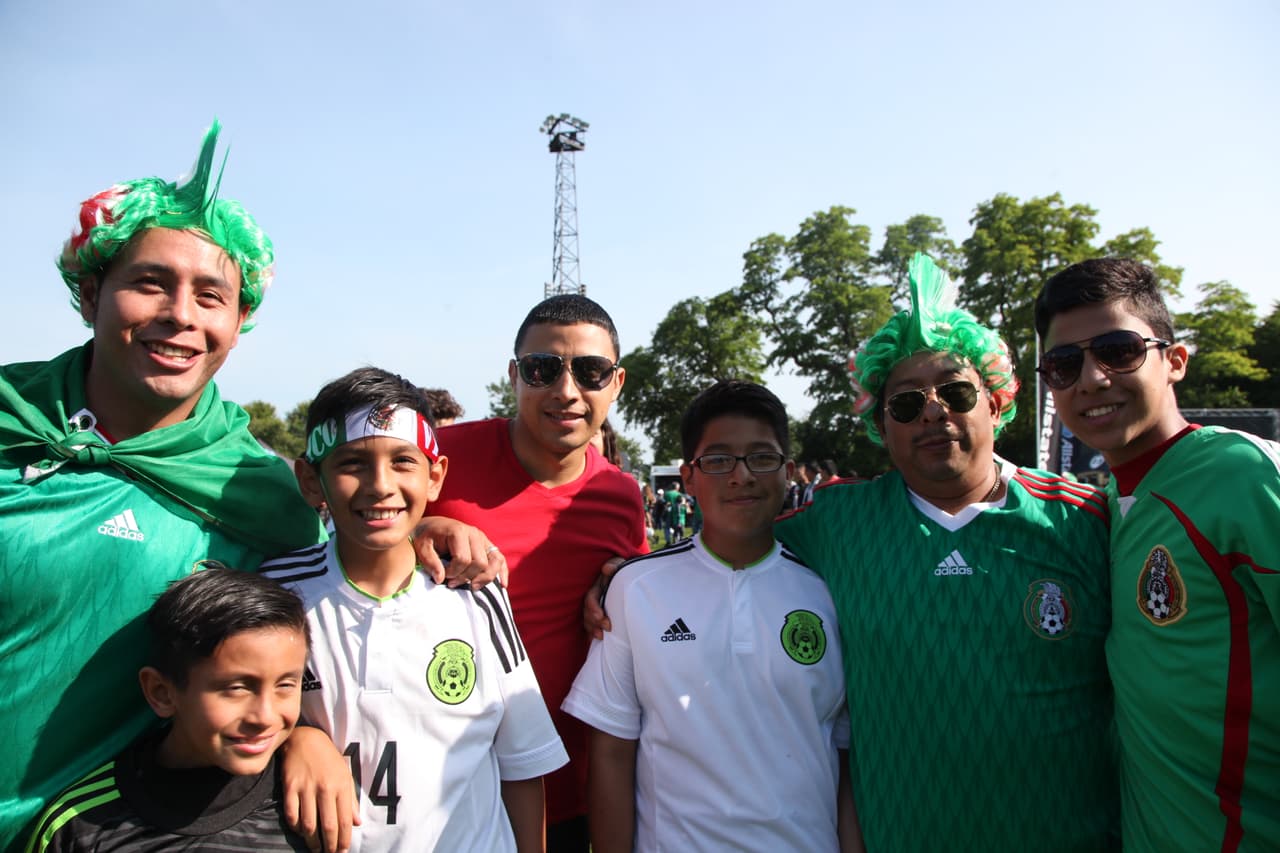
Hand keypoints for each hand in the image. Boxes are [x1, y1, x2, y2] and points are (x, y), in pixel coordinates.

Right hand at [280, 726, 358, 852]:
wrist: (305, 740)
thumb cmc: (328, 760)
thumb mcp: (345, 776)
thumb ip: (351, 800)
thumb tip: (357, 823)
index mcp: (341, 786)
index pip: (344, 821)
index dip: (344, 840)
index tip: (342, 851)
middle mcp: (325, 788)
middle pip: (328, 826)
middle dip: (329, 846)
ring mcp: (306, 788)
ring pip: (309, 824)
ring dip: (312, 841)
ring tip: (315, 848)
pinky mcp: (289, 788)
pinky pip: (292, 815)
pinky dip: (296, 827)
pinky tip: (301, 831)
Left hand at [412, 516, 508, 587]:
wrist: (432, 526)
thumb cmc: (426, 537)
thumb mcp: (422, 547)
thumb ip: (430, 562)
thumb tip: (440, 579)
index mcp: (458, 531)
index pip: (463, 559)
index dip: (453, 572)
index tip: (442, 577)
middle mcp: (474, 533)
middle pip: (480, 562)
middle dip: (466, 577)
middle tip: (452, 584)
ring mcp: (483, 539)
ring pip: (494, 561)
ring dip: (485, 577)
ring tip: (472, 587)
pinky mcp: (487, 545)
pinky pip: (500, 559)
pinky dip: (502, 572)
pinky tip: (502, 585)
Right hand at [584, 556, 625, 639]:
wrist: (629, 575)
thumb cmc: (623, 569)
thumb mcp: (619, 564)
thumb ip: (613, 565)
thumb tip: (607, 569)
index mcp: (597, 587)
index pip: (590, 599)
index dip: (593, 608)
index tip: (601, 616)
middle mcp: (594, 598)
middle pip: (587, 612)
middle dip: (595, 621)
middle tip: (607, 628)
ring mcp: (597, 607)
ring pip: (588, 620)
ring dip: (593, 629)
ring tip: (601, 636)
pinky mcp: (601, 615)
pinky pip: (592, 626)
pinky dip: (593, 633)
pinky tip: (599, 640)